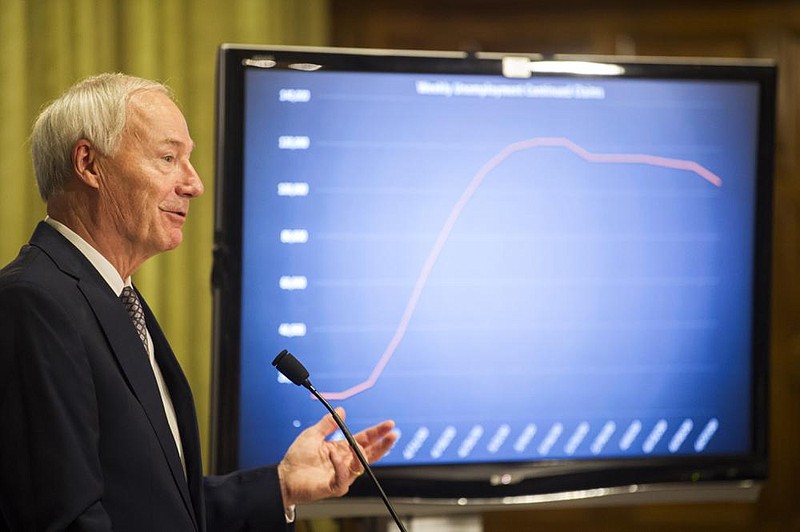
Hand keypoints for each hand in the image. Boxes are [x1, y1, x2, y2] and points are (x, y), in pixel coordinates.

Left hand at [277, 407, 396, 507]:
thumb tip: (341, 410)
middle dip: (382, 445)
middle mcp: (345, 462)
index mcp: (342, 449)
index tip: (389, 424)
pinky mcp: (334, 486)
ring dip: (359, 454)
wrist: (284, 476)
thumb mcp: (313, 434)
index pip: (364, 440)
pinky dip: (340, 465)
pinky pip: (343, 477)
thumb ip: (328, 423)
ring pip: (360, 466)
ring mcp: (342, 475)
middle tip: (392, 435)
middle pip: (369, 454)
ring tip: (356, 445)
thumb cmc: (297, 458)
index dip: (377, 432)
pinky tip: (333, 454)